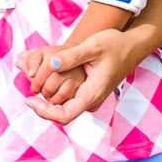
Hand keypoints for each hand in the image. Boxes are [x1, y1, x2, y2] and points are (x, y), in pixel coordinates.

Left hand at [21, 28, 137, 124]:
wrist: (132, 46)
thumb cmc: (115, 44)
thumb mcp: (92, 46)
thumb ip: (71, 56)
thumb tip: (50, 64)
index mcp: (92, 94)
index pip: (63, 116)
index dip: (43, 111)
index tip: (28, 99)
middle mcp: (92, 101)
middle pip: (61, 114)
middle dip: (42, 105)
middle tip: (28, 90)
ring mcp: (91, 99)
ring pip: (64, 107)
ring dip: (48, 99)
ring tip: (35, 82)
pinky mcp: (89, 93)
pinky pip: (69, 100)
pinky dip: (56, 93)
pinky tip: (46, 80)